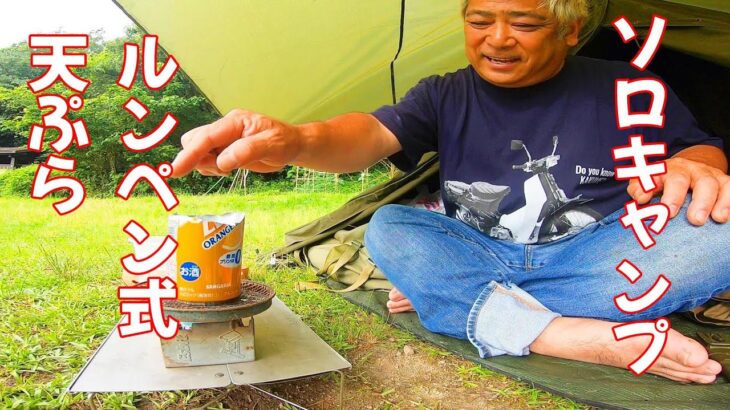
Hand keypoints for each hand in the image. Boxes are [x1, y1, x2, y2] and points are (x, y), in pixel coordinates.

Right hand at [170, 109, 302, 176]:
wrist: (292, 145)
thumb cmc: (284, 142)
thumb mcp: (271, 146)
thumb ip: (246, 152)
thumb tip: (221, 162)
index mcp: (234, 122)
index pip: (206, 137)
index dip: (189, 154)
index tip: (175, 171)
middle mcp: (224, 128)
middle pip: (194, 141)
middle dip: (198, 159)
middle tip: (223, 170)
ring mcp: (223, 138)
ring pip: (198, 152)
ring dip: (206, 165)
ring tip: (231, 169)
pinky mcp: (223, 149)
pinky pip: (206, 160)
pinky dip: (211, 168)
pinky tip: (229, 169)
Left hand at [627, 157, 729, 224]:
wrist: (686, 167)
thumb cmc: (661, 181)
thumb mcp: (646, 182)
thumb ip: (639, 189)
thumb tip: (641, 199)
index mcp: (671, 170)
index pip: (672, 179)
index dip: (672, 196)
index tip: (669, 213)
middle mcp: (693, 170)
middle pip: (703, 182)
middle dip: (700, 201)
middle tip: (695, 220)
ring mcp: (712, 176)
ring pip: (721, 185)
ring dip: (721, 202)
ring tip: (718, 218)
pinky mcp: (726, 184)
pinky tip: (727, 217)